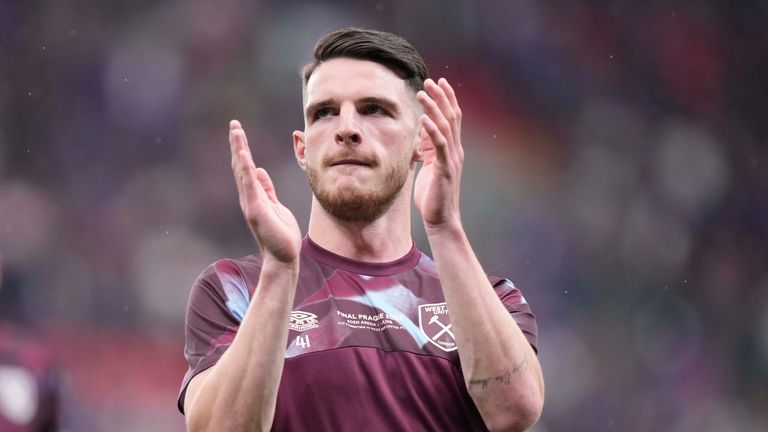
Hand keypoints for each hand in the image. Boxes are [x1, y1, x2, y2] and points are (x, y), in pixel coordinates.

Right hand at [229, 120, 300, 262]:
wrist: (283, 257)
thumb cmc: (280, 234)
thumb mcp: (275, 205)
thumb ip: (266, 188)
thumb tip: (259, 170)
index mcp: (254, 195)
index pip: (246, 167)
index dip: (242, 149)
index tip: (238, 131)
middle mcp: (249, 197)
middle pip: (241, 166)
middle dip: (237, 144)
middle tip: (234, 124)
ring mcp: (250, 203)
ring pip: (243, 171)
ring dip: (239, 151)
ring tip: (235, 132)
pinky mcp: (256, 210)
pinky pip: (250, 185)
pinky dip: (246, 169)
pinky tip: (243, 155)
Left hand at [413, 78, 463, 231]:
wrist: (441, 219)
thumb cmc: (432, 196)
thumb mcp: (428, 167)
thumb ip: (427, 150)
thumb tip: (420, 133)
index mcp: (451, 149)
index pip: (452, 118)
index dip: (447, 99)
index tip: (438, 83)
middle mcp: (455, 151)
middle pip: (451, 117)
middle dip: (442, 97)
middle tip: (431, 80)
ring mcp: (452, 159)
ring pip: (445, 127)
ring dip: (434, 108)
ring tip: (423, 94)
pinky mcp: (445, 169)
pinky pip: (439, 145)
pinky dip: (432, 130)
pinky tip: (424, 118)